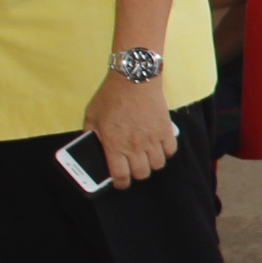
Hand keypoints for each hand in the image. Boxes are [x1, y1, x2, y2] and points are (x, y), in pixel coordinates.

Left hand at [81, 73, 173, 188]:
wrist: (134, 79)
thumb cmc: (111, 96)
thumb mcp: (91, 116)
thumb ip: (91, 135)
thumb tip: (92, 148)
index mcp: (115, 145)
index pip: (121, 175)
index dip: (120, 183)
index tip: (120, 182)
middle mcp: (135, 146)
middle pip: (141, 173)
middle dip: (136, 174)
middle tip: (132, 167)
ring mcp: (152, 139)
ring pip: (157, 165)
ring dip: (151, 164)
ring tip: (146, 156)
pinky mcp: (166, 130)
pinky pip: (170, 151)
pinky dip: (165, 152)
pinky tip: (158, 146)